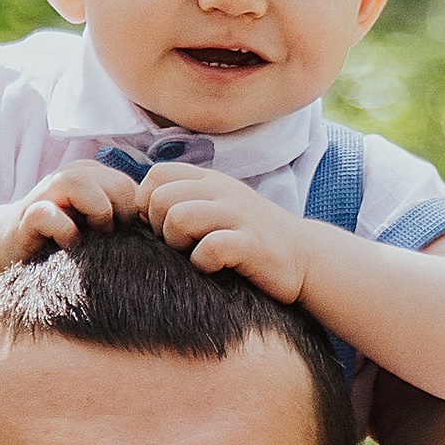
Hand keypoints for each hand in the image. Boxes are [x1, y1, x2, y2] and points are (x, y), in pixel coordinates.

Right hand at [0, 161, 141, 272]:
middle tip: (111, 240)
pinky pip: (53, 216)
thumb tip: (162, 228)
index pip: (135, 187)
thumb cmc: (67, 238)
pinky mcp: (29, 214)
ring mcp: (49, 191)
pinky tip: (68, 246)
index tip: (129, 239)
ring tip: (93, 239)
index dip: (138, 216)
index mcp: (94, 173)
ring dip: (98, 217)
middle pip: (119, 185)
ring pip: (85, 186)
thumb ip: (126, 216)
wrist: (15, 248)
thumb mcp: (101, 223)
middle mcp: (73, 174)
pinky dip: (66, 233)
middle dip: (122, 217)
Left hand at [136, 164, 311, 301]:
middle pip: (160, 197)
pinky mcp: (251, 243)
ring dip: (176, 243)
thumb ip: (185, 201)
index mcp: (210, 181)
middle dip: (158, 227)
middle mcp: (223, 191)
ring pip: (179, 217)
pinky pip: (210, 248)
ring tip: (193, 255)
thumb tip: (139, 213)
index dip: (148, 204)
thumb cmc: (251, 238)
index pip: (157, 175)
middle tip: (178, 246)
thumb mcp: (218, 208)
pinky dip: (204, 263)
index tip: (161, 229)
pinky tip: (214, 269)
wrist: (305, 257)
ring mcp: (238, 215)